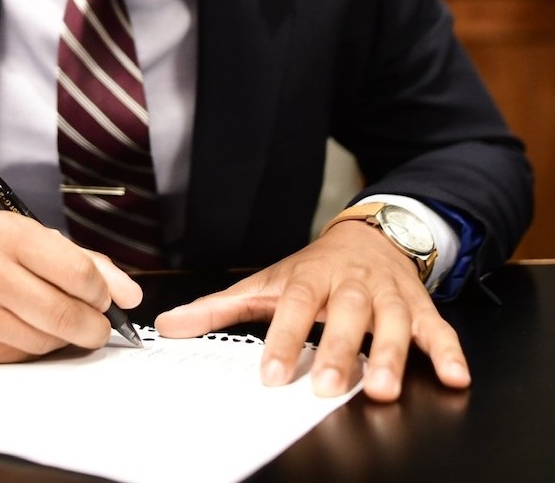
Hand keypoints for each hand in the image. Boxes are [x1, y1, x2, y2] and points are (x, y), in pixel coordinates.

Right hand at [0, 211, 141, 363]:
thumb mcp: (23, 233)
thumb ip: (81, 259)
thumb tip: (129, 294)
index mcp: (6, 233)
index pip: (76, 271)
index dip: (101, 291)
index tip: (104, 296)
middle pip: (63, 315)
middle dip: (92, 326)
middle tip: (96, 323)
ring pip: (43, 342)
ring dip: (61, 338)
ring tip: (54, 320)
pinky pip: (16, 357)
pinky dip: (31, 348)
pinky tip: (24, 329)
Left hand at [154, 223, 469, 401]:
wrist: (367, 236)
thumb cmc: (311, 269)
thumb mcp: (265, 283)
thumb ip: (218, 308)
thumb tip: (169, 325)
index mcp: (310, 278)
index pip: (293, 304)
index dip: (283, 337)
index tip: (272, 374)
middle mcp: (350, 284)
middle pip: (345, 313)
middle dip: (338, 349)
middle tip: (326, 387)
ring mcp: (387, 295)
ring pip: (393, 321)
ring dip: (391, 353)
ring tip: (382, 388)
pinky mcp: (420, 306)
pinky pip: (438, 327)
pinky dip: (448, 350)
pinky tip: (454, 376)